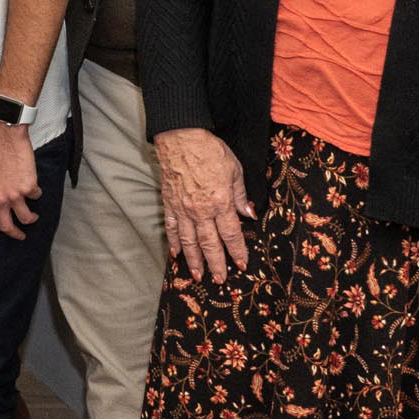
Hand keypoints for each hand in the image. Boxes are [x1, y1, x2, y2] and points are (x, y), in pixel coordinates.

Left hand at [0, 119, 42, 245]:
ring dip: (31, 219)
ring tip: (34, 216)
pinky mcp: (29, 188)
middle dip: (15, 234)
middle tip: (20, 236)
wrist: (5, 137)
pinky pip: (36, 196)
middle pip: (7, 227)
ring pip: (26, 218)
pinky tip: (33, 185)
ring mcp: (14, 195)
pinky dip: (36, 192)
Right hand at [154, 127, 252, 283]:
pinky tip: (176, 254)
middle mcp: (201, 210)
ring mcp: (183, 209)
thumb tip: (248, 214)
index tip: (241, 265)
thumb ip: (240, 194)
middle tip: (219, 280)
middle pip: (209, 244)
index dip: (237, 251)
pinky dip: (174, 242)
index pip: (231, 234)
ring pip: (189, 241)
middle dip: (216, 264)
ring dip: (194, 260)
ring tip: (198, 275)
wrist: (181, 138)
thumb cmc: (210, 150)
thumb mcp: (234, 169)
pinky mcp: (170, 203)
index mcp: (220, 202)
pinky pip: (172, 227)